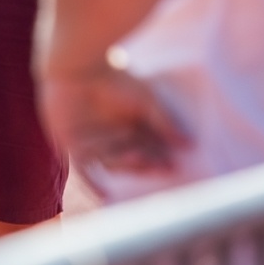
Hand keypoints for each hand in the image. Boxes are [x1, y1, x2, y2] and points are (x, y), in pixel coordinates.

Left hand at [38, 60, 190, 173]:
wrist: (77, 67)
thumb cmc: (114, 79)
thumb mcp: (146, 101)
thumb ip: (164, 123)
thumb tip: (190, 145)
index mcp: (131, 127)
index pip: (148, 149)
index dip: (159, 158)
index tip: (174, 165)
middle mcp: (113, 138)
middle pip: (132, 159)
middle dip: (146, 163)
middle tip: (161, 166)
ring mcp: (93, 143)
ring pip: (112, 162)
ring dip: (126, 162)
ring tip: (140, 157)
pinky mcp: (73, 146)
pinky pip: (84, 170)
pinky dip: (94, 184)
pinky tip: (105, 197)